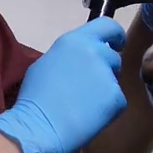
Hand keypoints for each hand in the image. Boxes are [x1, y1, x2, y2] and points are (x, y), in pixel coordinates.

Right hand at [0, 17, 128, 152]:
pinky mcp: (116, 97)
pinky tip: (89, 116)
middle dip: (105, 69)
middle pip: (112, 57)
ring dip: (105, 89)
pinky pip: (117, 100)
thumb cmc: (35, 97)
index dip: (115, 36)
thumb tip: (79, 60)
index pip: (107, 26)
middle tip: (88, 86)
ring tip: (84, 104)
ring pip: (114, 79)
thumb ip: (69, 56)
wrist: (39, 127)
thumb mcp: (47, 63)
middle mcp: (95, 52)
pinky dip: (107, 108)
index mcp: (76, 41)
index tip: (116, 43)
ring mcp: (108, 75)